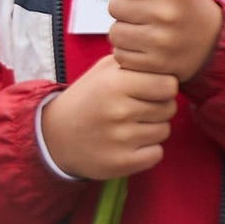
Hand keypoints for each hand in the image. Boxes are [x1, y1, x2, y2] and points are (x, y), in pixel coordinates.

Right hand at [40, 57, 177, 183]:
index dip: (162, 86)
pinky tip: (130, 144)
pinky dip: (147, 150)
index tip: (150, 89)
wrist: (55, 135)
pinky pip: (157, 154)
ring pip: (164, 131)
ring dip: (152, 128)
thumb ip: (133, 62)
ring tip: (131, 125)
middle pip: (169, 108)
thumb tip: (165, 60)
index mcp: (114, 84)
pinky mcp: (123, 163)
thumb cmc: (86, 99)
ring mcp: (121, 139)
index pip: (168, 84)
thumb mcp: (102, 70)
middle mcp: (118, 111)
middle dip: (158, 107)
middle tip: (138, 108)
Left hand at [107, 0, 224, 82]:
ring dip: (125, 30)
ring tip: (143, 29)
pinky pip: (120, 54)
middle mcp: (169, 14)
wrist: (215, 44)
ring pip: (115, 32)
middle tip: (143, 11)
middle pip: (115, 5)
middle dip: (126, 6)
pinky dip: (128, 51)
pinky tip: (144, 47)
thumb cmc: (187, 5)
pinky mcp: (156, 66)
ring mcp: (162, 43)